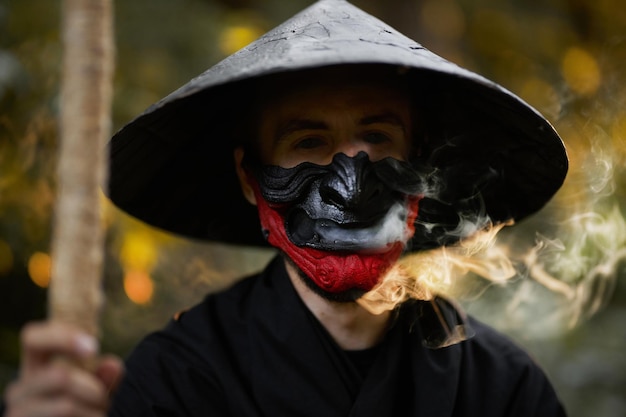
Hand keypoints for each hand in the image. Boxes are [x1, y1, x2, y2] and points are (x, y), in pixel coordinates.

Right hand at [3, 321, 123, 416]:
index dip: (62, 338)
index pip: (33, 339)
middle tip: (104, 402)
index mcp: (34, 368)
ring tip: (98, 416)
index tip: (94, 348)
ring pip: (66, 406)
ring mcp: (18, 411)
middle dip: (94, 390)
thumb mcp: (93, 391)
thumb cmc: (80, 411)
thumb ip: (103, 377)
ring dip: (94, 412)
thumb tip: (112, 365)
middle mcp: (20, 389)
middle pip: (61, 377)